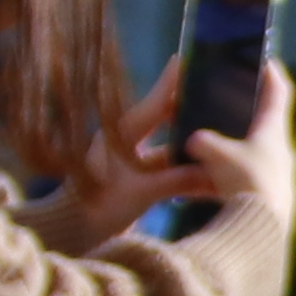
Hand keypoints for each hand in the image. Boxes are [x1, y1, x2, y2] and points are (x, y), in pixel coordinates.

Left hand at [18, 54, 287, 251]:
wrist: (73, 235)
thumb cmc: (98, 208)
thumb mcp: (142, 191)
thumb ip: (181, 178)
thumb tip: (217, 172)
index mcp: (120, 134)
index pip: (156, 102)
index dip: (173, 82)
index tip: (187, 60)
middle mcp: (124, 142)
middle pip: (166, 121)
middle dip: (192, 114)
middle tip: (218, 100)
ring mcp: (129, 161)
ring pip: (170, 147)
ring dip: (192, 148)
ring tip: (221, 142)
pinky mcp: (134, 180)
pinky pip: (166, 168)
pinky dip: (185, 169)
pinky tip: (209, 173)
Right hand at [172, 51, 289, 219]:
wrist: (264, 229)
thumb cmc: (248, 182)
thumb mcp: (219, 155)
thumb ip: (203, 142)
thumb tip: (194, 140)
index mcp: (275, 131)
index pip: (279, 92)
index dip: (271, 73)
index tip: (263, 59)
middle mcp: (279, 150)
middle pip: (261, 123)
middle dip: (240, 114)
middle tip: (219, 104)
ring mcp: (272, 175)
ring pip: (244, 155)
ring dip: (223, 151)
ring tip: (196, 147)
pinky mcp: (262, 197)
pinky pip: (233, 182)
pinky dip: (213, 182)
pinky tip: (188, 190)